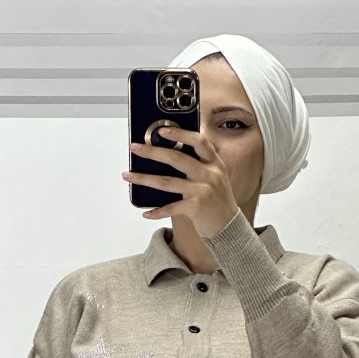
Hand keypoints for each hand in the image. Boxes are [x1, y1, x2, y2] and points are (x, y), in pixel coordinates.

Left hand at [121, 125, 238, 238]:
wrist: (230, 228)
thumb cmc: (217, 200)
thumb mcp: (214, 177)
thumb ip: (197, 165)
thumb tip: (166, 154)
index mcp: (214, 163)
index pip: (198, 141)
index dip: (180, 133)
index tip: (162, 129)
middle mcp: (209, 174)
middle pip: (176, 158)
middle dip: (152, 151)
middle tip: (135, 148)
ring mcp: (203, 191)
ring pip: (167, 182)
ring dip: (144, 179)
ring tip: (128, 176)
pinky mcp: (196, 208)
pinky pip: (171, 207)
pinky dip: (157, 211)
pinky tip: (146, 212)